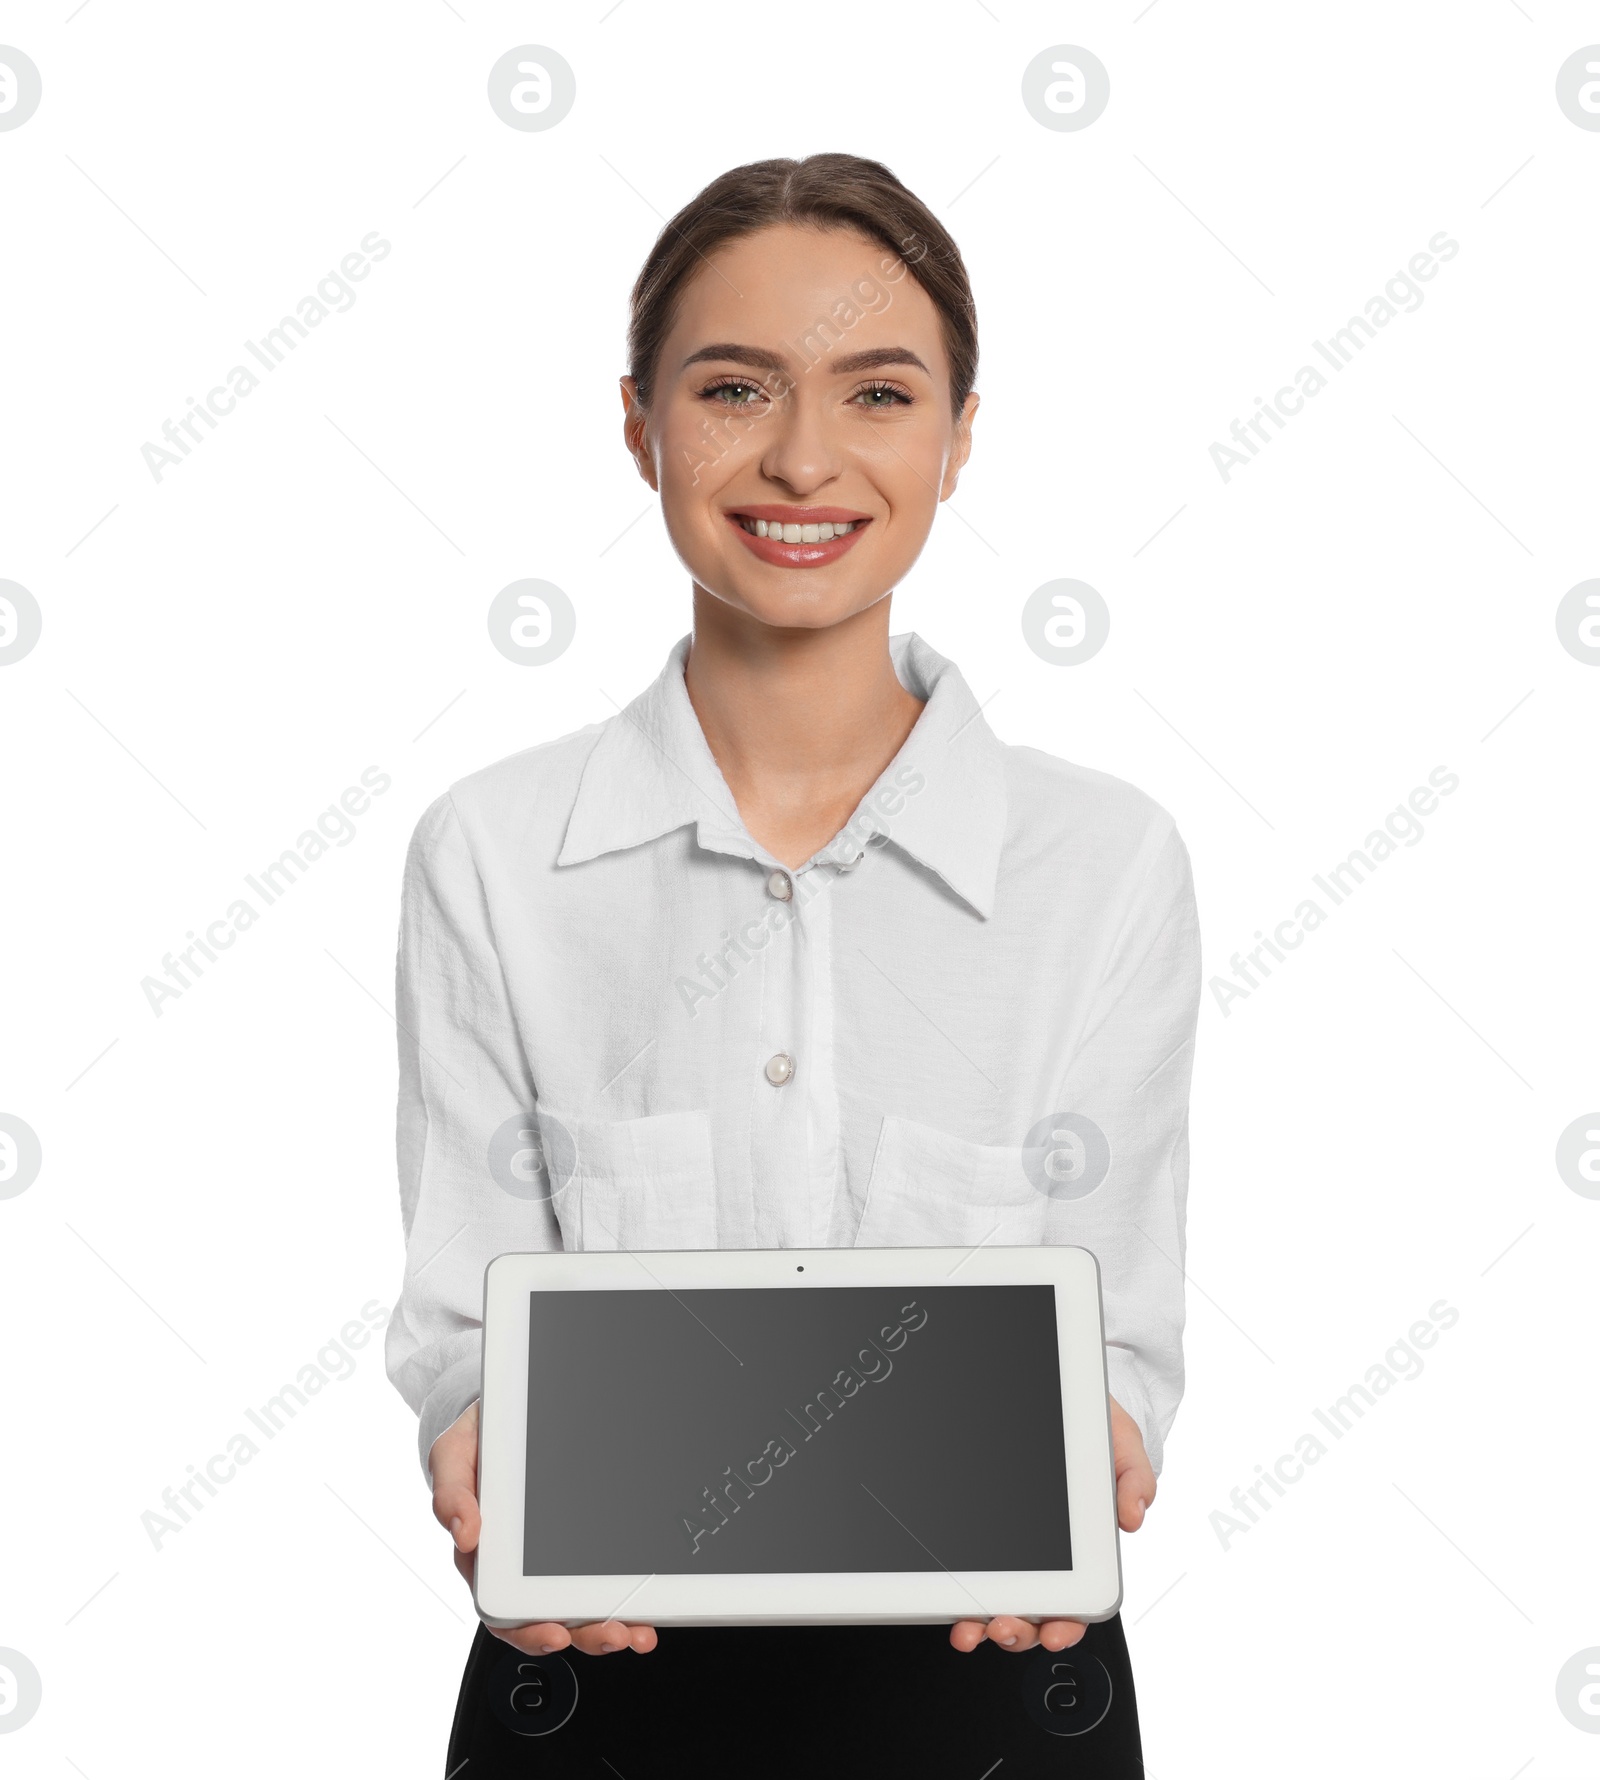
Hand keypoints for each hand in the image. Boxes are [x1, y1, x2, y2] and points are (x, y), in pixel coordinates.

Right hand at [430, 1400, 657, 1656]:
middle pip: (551, 1617)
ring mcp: (552, 1554)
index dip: (529, 1631)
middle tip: (613, 1633)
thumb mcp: (453, 1456)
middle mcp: (521, 1564)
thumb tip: (463, 1532)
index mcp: (487, 1555)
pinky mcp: (582, 1537)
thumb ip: (450, 1493)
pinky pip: (604, 1571)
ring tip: (637, 1629)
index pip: (505, 1611)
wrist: (506, 1413)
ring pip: (581, 1604)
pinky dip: (626, 1592)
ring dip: (609, 1622)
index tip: (555, 1634)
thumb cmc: (478, 1442)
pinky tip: (648, 1602)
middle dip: (585, 1633)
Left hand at [950, 1394, 1154, 1653]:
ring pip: (999, 1600)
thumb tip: (1133, 1515)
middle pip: (1034, 1613)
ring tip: (974, 1625)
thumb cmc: (1095, 1429)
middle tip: (1004, 1627)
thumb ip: (1134, 1477)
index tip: (1053, 1632)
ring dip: (985, 1620)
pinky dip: (961, 1591)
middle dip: (1018, 1632)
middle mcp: (1047, 1556)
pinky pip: (972, 1568)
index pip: (1077, 1601)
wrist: (1060, 1397)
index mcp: (1084, 1547)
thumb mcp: (1123, 1443)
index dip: (1064, 1626)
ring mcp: (1012, 1548)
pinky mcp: (983, 1532)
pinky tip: (951, 1599)